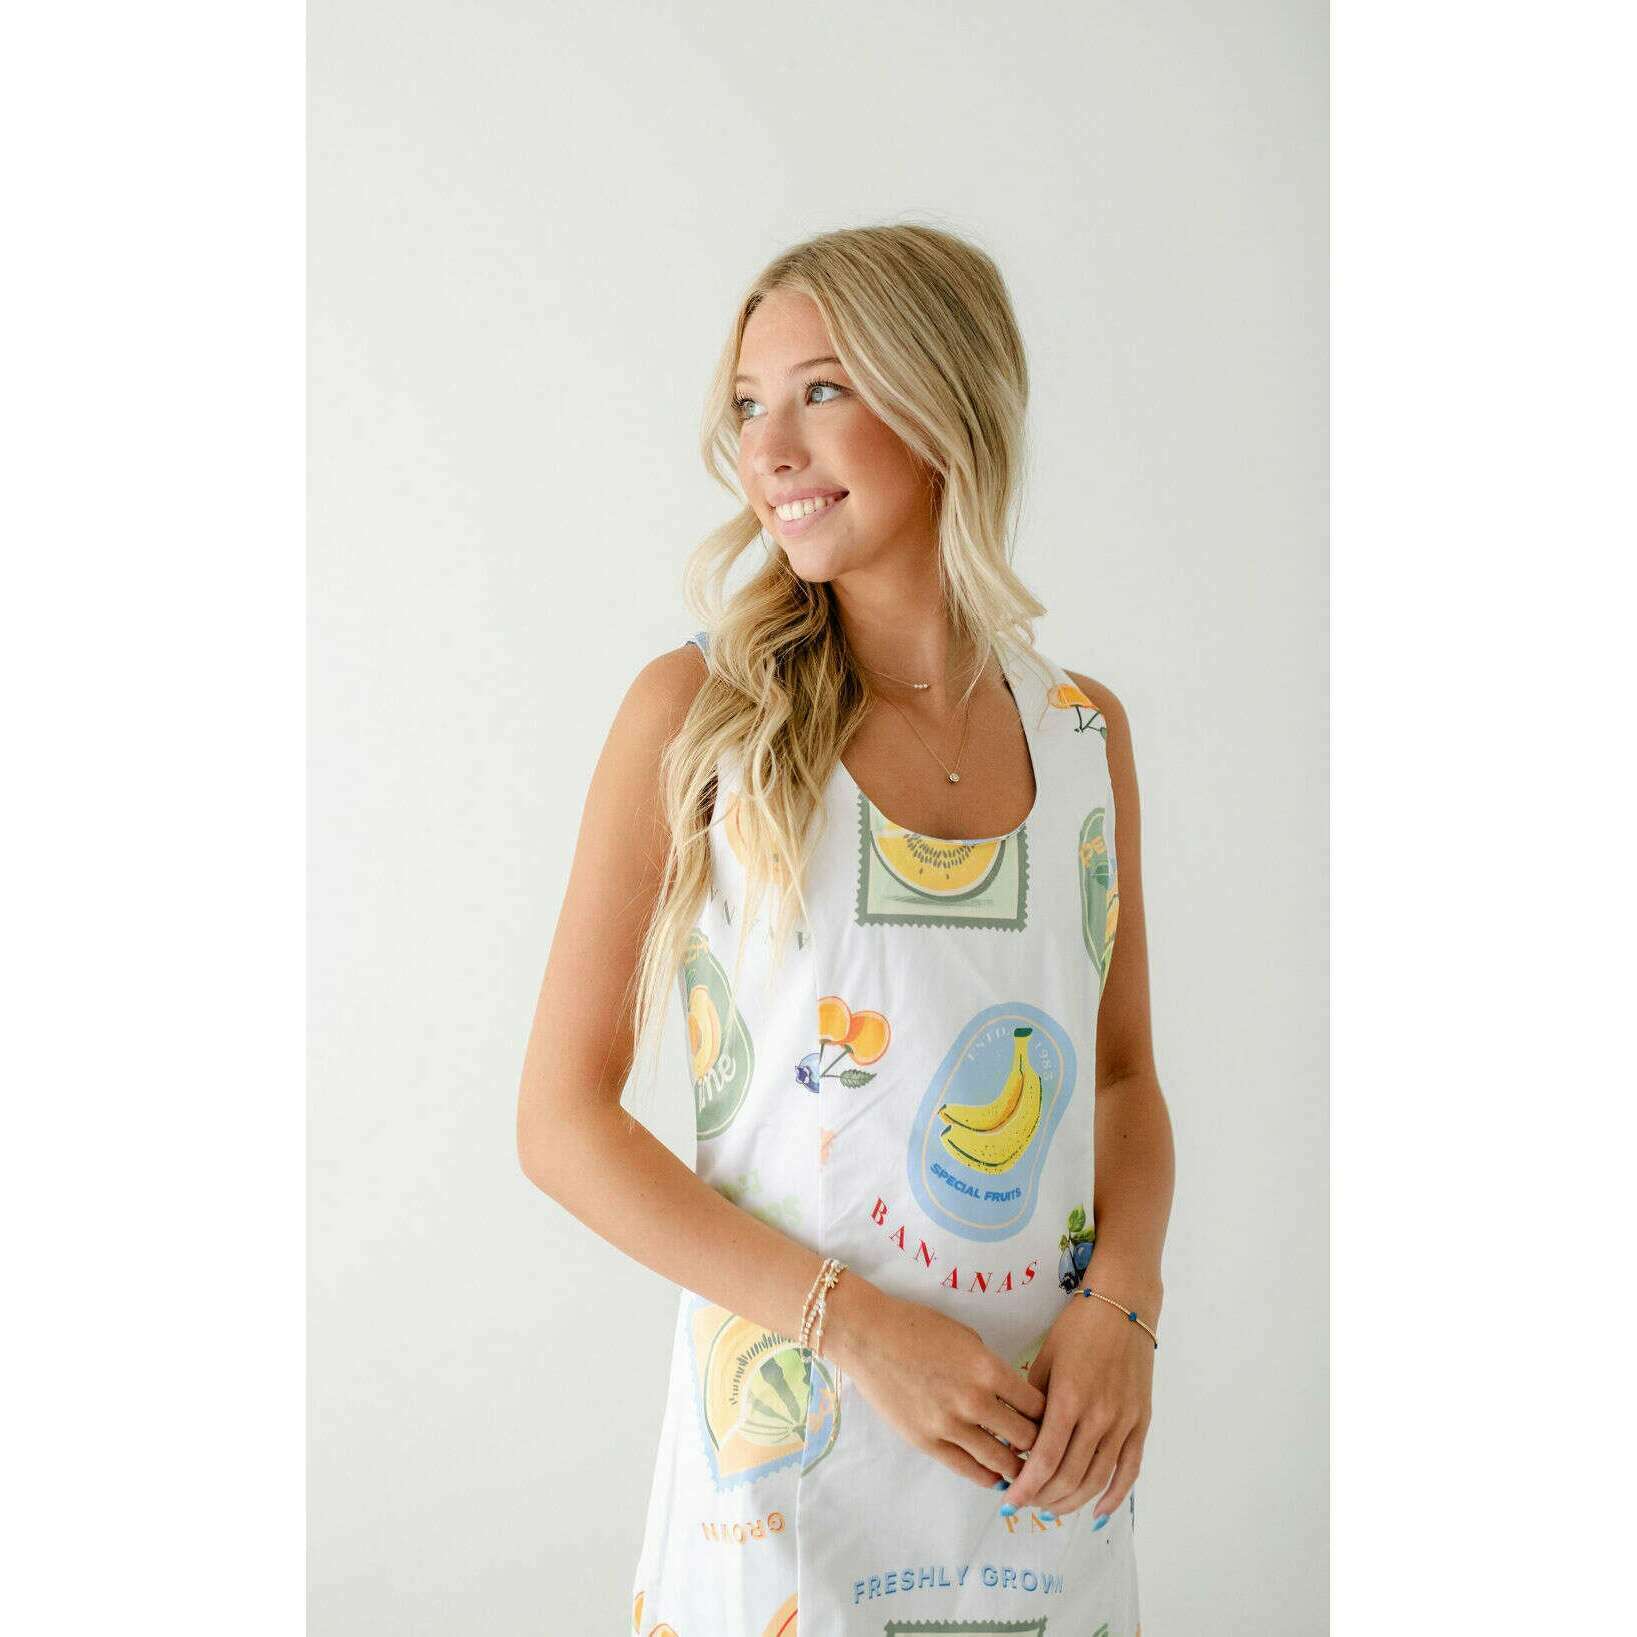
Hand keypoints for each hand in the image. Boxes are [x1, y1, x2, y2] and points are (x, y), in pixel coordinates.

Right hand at [825, 1280, 1045, 1490]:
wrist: (869, 1336)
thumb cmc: (917, 1327)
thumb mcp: (966, 1337)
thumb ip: (991, 1368)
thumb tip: (1012, 1397)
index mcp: (988, 1368)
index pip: (1037, 1405)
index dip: (1050, 1416)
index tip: (1052, 1421)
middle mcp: (974, 1400)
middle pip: (1025, 1437)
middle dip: (1039, 1444)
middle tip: (1044, 1450)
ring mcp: (949, 1425)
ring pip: (1001, 1460)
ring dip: (1017, 1466)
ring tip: (1026, 1469)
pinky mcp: (927, 1442)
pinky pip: (968, 1469)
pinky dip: (988, 1475)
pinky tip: (996, 1475)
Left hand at [1000, 1288, 1155, 1520]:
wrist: (1125, 1307)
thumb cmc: (1077, 1328)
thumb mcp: (1045, 1358)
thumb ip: (1031, 1402)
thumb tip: (1013, 1439)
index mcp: (1069, 1398)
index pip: (1044, 1458)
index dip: (1025, 1486)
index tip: (1008, 1500)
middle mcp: (1099, 1416)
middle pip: (1069, 1477)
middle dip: (1043, 1498)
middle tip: (1025, 1504)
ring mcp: (1124, 1422)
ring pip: (1097, 1480)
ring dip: (1071, 1502)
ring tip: (1050, 1509)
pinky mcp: (1141, 1423)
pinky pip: (1129, 1470)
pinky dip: (1113, 1496)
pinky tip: (1096, 1511)